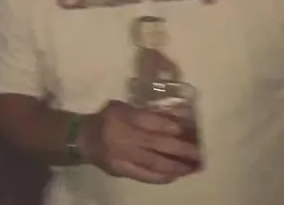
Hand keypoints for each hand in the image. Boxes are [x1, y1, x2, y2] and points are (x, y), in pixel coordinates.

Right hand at [78, 100, 199, 183]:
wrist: (84, 138)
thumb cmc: (108, 118)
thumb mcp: (123, 108)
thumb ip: (147, 112)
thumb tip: (177, 116)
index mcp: (124, 118)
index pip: (151, 122)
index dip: (170, 127)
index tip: (187, 131)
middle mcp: (125, 137)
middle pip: (157, 144)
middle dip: (181, 149)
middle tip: (198, 153)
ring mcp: (124, 156)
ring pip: (154, 162)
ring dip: (176, 165)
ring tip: (192, 167)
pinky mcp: (122, 170)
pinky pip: (145, 175)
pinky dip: (161, 176)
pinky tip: (175, 175)